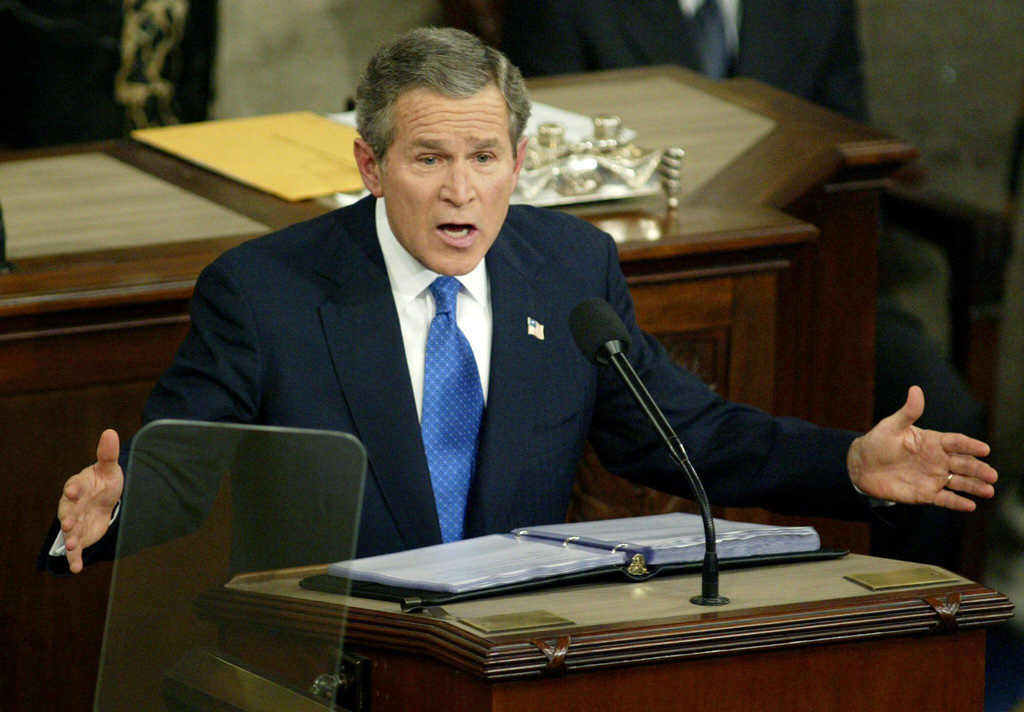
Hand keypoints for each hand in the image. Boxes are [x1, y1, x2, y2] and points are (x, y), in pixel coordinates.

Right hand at [57, 429, 123, 572]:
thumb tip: (110, 431)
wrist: (107, 499)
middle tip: (69, 524)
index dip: (74, 488)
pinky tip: (76, 569)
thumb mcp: (110, 468)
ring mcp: (76, 521)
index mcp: (79, 486)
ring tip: (72, 546)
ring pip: (70, 531)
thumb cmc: (105, 481)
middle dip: (67, 517)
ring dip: (70, 539)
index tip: (74, 491)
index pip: (73, 486)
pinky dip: (75, 558)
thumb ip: (108, 453)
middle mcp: (73, 505)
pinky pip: (76, 548)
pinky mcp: (81, 535)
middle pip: (67, 511)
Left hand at [847, 386, 996, 510]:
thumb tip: (915, 390)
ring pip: (958, 482)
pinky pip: (945, 499)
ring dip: (974, 486)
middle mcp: (938, 460)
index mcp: (933, 442)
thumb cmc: (878, 442)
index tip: (984, 449)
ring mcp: (933, 477)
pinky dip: (957, 503)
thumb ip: (908, 412)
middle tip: (992, 475)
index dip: (970, 445)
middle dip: (978, 469)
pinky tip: (970, 506)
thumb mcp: (892, 426)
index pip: (956, 442)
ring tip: (988, 490)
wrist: (861, 466)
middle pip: (963, 464)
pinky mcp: (925, 494)